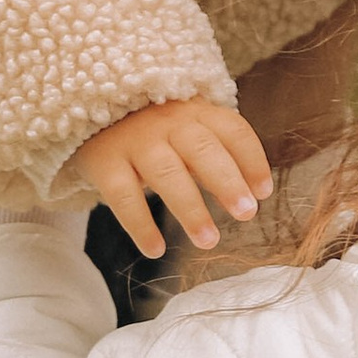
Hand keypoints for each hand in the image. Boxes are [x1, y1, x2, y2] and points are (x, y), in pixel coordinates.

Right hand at [75, 97, 273, 257]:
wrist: (92, 107)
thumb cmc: (155, 129)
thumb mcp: (188, 128)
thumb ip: (218, 152)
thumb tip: (254, 195)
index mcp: (196, 112)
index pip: (233, 130)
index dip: (252, 160)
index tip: (264, 192)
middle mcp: (168, 122)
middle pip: (203, 149)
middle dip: (227, 181)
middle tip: (247, 213)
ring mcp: (135, 141)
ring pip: (166, 173)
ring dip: (190, 208)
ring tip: (209, 241)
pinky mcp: (105, 161)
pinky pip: (123, 195)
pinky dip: (140, 225)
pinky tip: (156, 249)